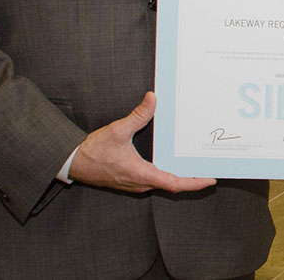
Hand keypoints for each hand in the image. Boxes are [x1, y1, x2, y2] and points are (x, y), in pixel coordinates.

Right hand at [68, 92, 216, 193]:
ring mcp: (136, 184)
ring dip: (180, 176)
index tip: (210, 180)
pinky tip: (173, 163)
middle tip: (209, 168)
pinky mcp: (131, 181)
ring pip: (164, 183)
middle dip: (192, 178)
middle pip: (173, 184)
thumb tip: (152, 99)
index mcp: (141, 174)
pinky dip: (168, 174)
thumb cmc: (93, 151)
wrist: (73, 163)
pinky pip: (155, 180)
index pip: (175, 183)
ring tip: (196, 165)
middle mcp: (141, 183)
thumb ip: (137, 115)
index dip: (195, 182)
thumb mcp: (117, 130)